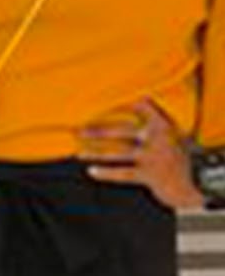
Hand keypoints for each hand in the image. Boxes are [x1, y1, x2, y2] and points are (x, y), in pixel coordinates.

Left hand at [78, 99, 203, 209]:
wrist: (198, 179)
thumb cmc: (176, 152)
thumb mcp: (169, 131)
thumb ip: (151, 115)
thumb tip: (136, 95)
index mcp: (161, 124)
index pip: (138, 107)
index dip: (117, 102)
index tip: (93, 97)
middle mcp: (156, 138)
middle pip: (121, 130)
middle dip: (98, 130)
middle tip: (78, 130)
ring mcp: (153, 157)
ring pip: (118, 152)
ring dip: (96, 152)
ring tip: (80, 152)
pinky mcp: (151, 175)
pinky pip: (123, 173)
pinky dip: (106, 173)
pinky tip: (92, 172)